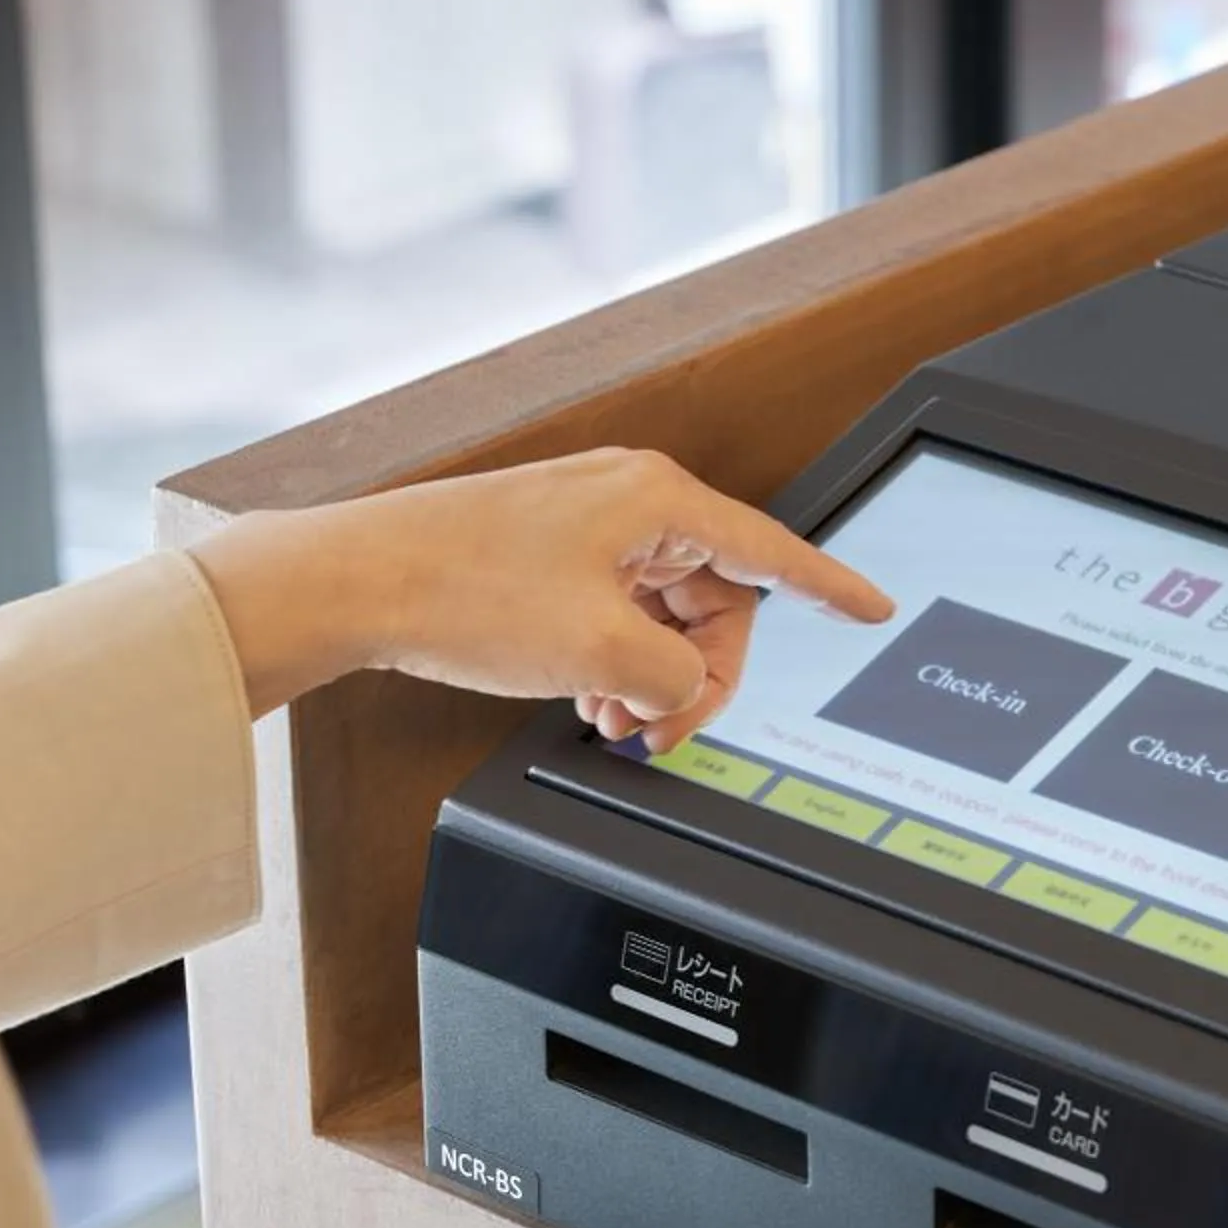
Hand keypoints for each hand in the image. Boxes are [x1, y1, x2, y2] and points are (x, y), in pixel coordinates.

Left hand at [188, 448, 893, 744]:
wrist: (356, 582)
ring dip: (649, 678)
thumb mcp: (599, 655)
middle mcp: (628, 501)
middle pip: (715, 602)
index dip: (829, 589)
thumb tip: (682, 695)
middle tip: (657, 727)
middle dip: (697, 675)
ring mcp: (586, 526)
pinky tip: (581, 697)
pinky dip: (612, 663)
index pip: (772, 552)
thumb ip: (674, 682)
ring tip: (607, 716)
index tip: (871, 609)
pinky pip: (616, 614)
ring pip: (662, 617)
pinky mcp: (548, 554)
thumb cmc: (462, 593)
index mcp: (658, 500)